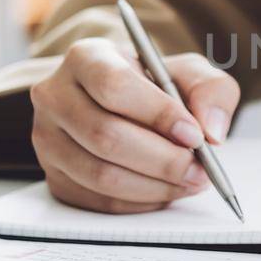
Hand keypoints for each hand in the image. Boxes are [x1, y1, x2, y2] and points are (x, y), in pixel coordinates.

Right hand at [30, 38, 240, 213]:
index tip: (195, 136)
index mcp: (87, 58)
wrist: (119, 104)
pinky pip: (98, 200)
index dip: (157, 115)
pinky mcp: (55, 177)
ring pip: (100, 175)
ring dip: (154, 186)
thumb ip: (210, 89)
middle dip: (163, 160)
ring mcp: (48, 140)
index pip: (114, 86)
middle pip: (106, 137)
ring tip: (189, 182)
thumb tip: (212, 130)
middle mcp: (56, 96)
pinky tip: (164, 190)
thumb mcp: (188, 72)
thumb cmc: (153, 85)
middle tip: (201, 171)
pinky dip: (139, 202)